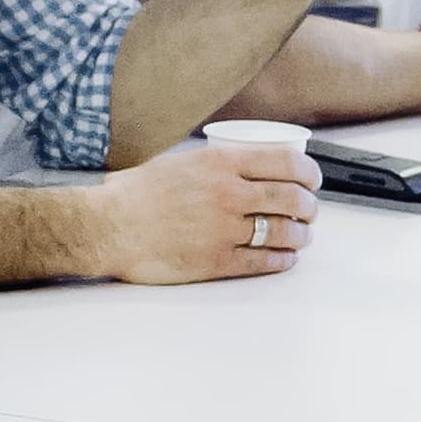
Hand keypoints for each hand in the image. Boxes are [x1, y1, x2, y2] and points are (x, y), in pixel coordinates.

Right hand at [87, 141, 320, 284]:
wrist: (107, 227)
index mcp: (220, 162)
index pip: (286, 162)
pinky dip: (282, 259)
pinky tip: (285, 257)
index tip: (312, 180)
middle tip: (309, 210)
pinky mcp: (217, 261)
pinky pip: (263, 261)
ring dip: (301, 235)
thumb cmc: (132, 194)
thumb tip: (234, 165)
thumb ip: (210, 163)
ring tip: (301, 236)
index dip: (309, 172)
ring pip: (284, 231)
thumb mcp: (177, 160)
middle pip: (292, 198)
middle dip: (310, 206)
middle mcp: (228, 193)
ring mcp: (224, 229)